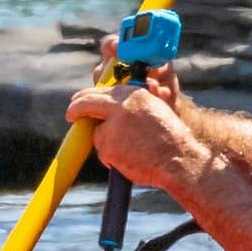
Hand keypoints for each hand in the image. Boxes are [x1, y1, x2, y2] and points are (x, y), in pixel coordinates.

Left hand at [66, 78, 197, 191]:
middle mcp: (120, 105)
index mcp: (133, 93)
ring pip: (96, 133)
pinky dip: (111, 158)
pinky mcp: (107, 144)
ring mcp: (111, 125)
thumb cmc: (171, 138)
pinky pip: (102, 152)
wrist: (180, 160)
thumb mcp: (153, 110)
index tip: (79, 101)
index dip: (86, 97)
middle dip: (75, 109)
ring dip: (106, 142)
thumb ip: (130, 107)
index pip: (100, 91)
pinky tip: (131, 160)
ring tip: (131, 150)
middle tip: (71, 115)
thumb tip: (107, 110)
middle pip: (85, 103)